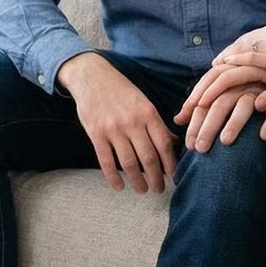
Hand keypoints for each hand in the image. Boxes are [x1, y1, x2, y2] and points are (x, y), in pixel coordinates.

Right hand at [56, 52, 177, 192]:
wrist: (92, 77)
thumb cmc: (121, 91)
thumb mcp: (143, 102)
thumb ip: (157, 123)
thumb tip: (173, 144)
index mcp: (148, 113)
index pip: (164, 145)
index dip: (170, 164)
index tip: (172, 176)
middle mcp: (132, 122)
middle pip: (148, 158)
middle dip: (155, 178)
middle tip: (158, 189)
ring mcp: (113, 129)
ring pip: (128, 163)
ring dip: (137, 181)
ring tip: (142, 190)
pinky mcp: (96, 134)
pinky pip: (106, 161)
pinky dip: (113, 177)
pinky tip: (119, 187)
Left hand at [181, 85, 259, 152]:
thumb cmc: (246, 86)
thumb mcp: (223, 93)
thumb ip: (201, 104)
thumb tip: (177, 119)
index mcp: (224, 81)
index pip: (204, 99)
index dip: (194, 121)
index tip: (188, 143)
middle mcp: (240, 81)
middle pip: (220, 103)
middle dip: (208, 126)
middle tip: (199, 148)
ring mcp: (260, 86)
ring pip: (244, 104)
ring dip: (234, 122)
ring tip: (225, 141)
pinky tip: (264, 137)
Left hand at [214, 24, 265, 84]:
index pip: (253, 37)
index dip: (239, 46)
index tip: (229, 54)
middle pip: (244, 41)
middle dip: (229, 51)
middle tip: (216, 62)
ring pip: (242, 48)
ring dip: (227, 57)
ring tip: (215, 66)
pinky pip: (249, 57)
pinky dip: (235, 60)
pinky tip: (224, 65)